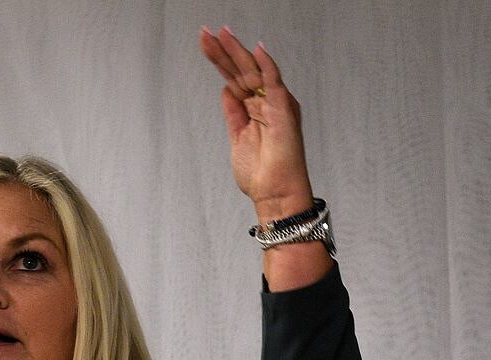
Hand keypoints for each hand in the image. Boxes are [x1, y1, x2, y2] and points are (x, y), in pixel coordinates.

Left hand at [199, 26, 314, 221]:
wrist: (275, 194)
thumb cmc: (262, 174)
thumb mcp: (237, 136)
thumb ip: (233, 112)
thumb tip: (226, 89)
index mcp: (254, 109)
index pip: (234, 78)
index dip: (219, 61)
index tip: (206, 45)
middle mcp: (265, 103)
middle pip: (241, 70)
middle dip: (223, 51)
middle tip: (207, 33)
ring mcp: (275, 104)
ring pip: (254, 70)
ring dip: (237, 52)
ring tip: (220, 35)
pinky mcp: (284, 109)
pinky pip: (275, 81)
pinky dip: (267, 64)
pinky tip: (256, 49)